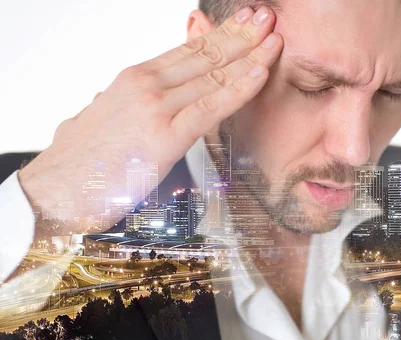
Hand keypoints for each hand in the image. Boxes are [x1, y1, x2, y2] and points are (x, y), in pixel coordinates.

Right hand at [18, 6, 283, 220]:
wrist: (55, 189)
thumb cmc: (82, 159)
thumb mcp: (104, 116)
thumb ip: (124, 102)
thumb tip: (122, 95)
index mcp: (135, 78)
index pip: (188, 50)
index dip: (220, 34)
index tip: (243, 22)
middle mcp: (147, 84)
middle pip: (205, 54)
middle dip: (241, 35)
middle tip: (268, 18)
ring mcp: (157, 107)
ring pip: (213, 75)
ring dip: (250, 55)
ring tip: (274, 38)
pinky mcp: (166, 135)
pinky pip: (212, 106)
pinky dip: (240, 88)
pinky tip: (260, 73)